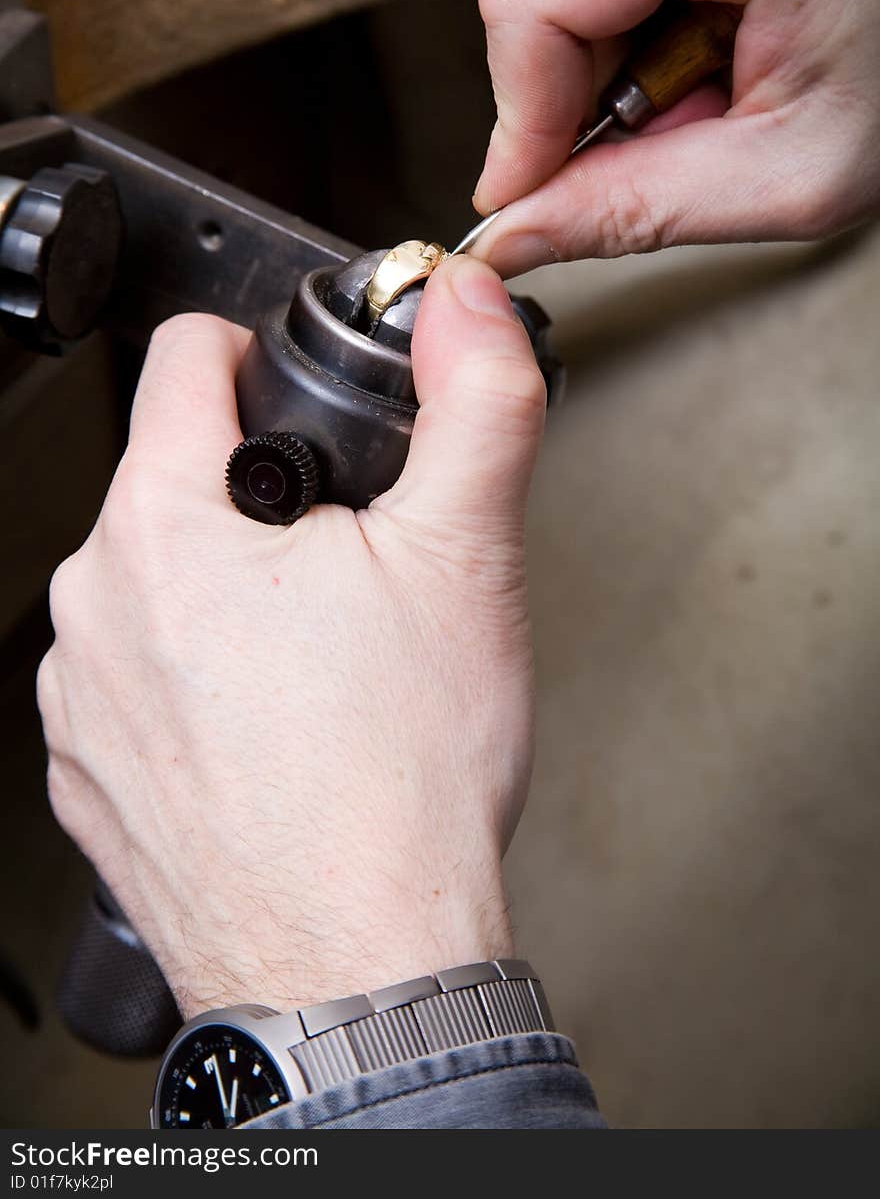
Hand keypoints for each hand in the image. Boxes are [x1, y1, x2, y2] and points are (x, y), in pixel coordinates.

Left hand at [37, 257, 545, 1018]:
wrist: (358, 963)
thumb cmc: (399, 782)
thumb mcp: (467, 558)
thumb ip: (475, 402)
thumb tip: (469, 306)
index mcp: (167, 525)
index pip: (182, 359)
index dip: (254, 350)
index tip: (291, 387)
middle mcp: (98, 604)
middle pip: (174, 481)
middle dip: (257, 497)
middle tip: (347, 562)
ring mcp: (82, 700)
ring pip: (154, 584)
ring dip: (225, 593)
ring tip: (317, 662)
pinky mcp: (90, 777)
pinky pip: (137, 681)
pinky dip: (197, 682)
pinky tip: (273, 730)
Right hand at [471, 0, 879, 272]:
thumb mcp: (794, 171)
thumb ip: (637, 209)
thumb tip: (514, 234)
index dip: (516, 116)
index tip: (528, 196)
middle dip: (579, 93)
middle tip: (669, 142)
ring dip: (618, 59)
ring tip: (715, 82)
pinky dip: (648, 19)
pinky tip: (718, 39)